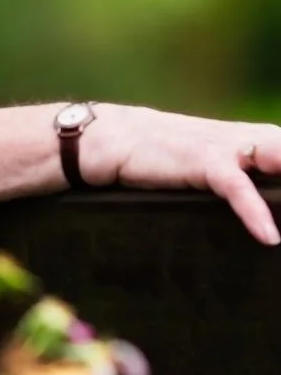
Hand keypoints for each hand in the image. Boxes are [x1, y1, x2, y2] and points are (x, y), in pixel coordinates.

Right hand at [80, 105, 280, 244]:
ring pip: (280, 160)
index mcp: (259, 143)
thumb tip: (269, 216)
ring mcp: (226, 148)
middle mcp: (251, 141)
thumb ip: (246, 182)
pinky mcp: (198, 159)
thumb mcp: (214, 170)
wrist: (111, 138)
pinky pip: (233, 185)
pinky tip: (267, 236)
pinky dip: (252, 209)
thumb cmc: (164, 161)